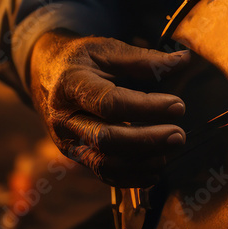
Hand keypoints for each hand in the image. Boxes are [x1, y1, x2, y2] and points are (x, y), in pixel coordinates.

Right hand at [28, 30, 189, 186]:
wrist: (44, 73)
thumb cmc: (81, 59)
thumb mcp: (107, 49)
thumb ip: (144, 59)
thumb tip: (184, 60)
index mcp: (72, 85)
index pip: (110, 103)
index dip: (146, 108)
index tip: (178, 106)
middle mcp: (65, 117)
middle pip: (106, 138)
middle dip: (147, 141)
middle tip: (179, 136)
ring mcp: (67, 140)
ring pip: (103, 162)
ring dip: (141, 163)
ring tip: (170, 153)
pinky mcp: (75, 154)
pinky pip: (101, 173)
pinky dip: (129, 179)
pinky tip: (155, 171)